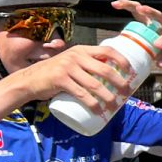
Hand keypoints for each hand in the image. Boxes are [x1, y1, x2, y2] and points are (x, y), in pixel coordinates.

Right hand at [8, 45, 127, 113]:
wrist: (29, 80)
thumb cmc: (55, 73)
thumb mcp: (72, 63)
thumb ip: (87, 65)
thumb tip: (113, 77)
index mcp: (82, 50)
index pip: (108, 51)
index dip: (122, 61)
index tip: (131, 72)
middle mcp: (76, 56)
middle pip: (106, 70)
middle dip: (120, 83)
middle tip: (127, 94)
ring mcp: (67, 67)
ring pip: (96, 85)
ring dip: (109, 98)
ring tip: (115, 106)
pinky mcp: (60, 80)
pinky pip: (82, 94)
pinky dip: (93, 105)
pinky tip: (99, 112)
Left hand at [111, 0, 161, 69]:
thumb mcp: (152, 46)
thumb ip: (141, 45)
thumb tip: (120, 51)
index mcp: (154, 25)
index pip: (140, 12)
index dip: (128, 5)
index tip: (114, 4)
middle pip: (158, 15)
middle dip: (149, 10)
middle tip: (140, 8)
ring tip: (157, 45)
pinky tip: (161, 64)